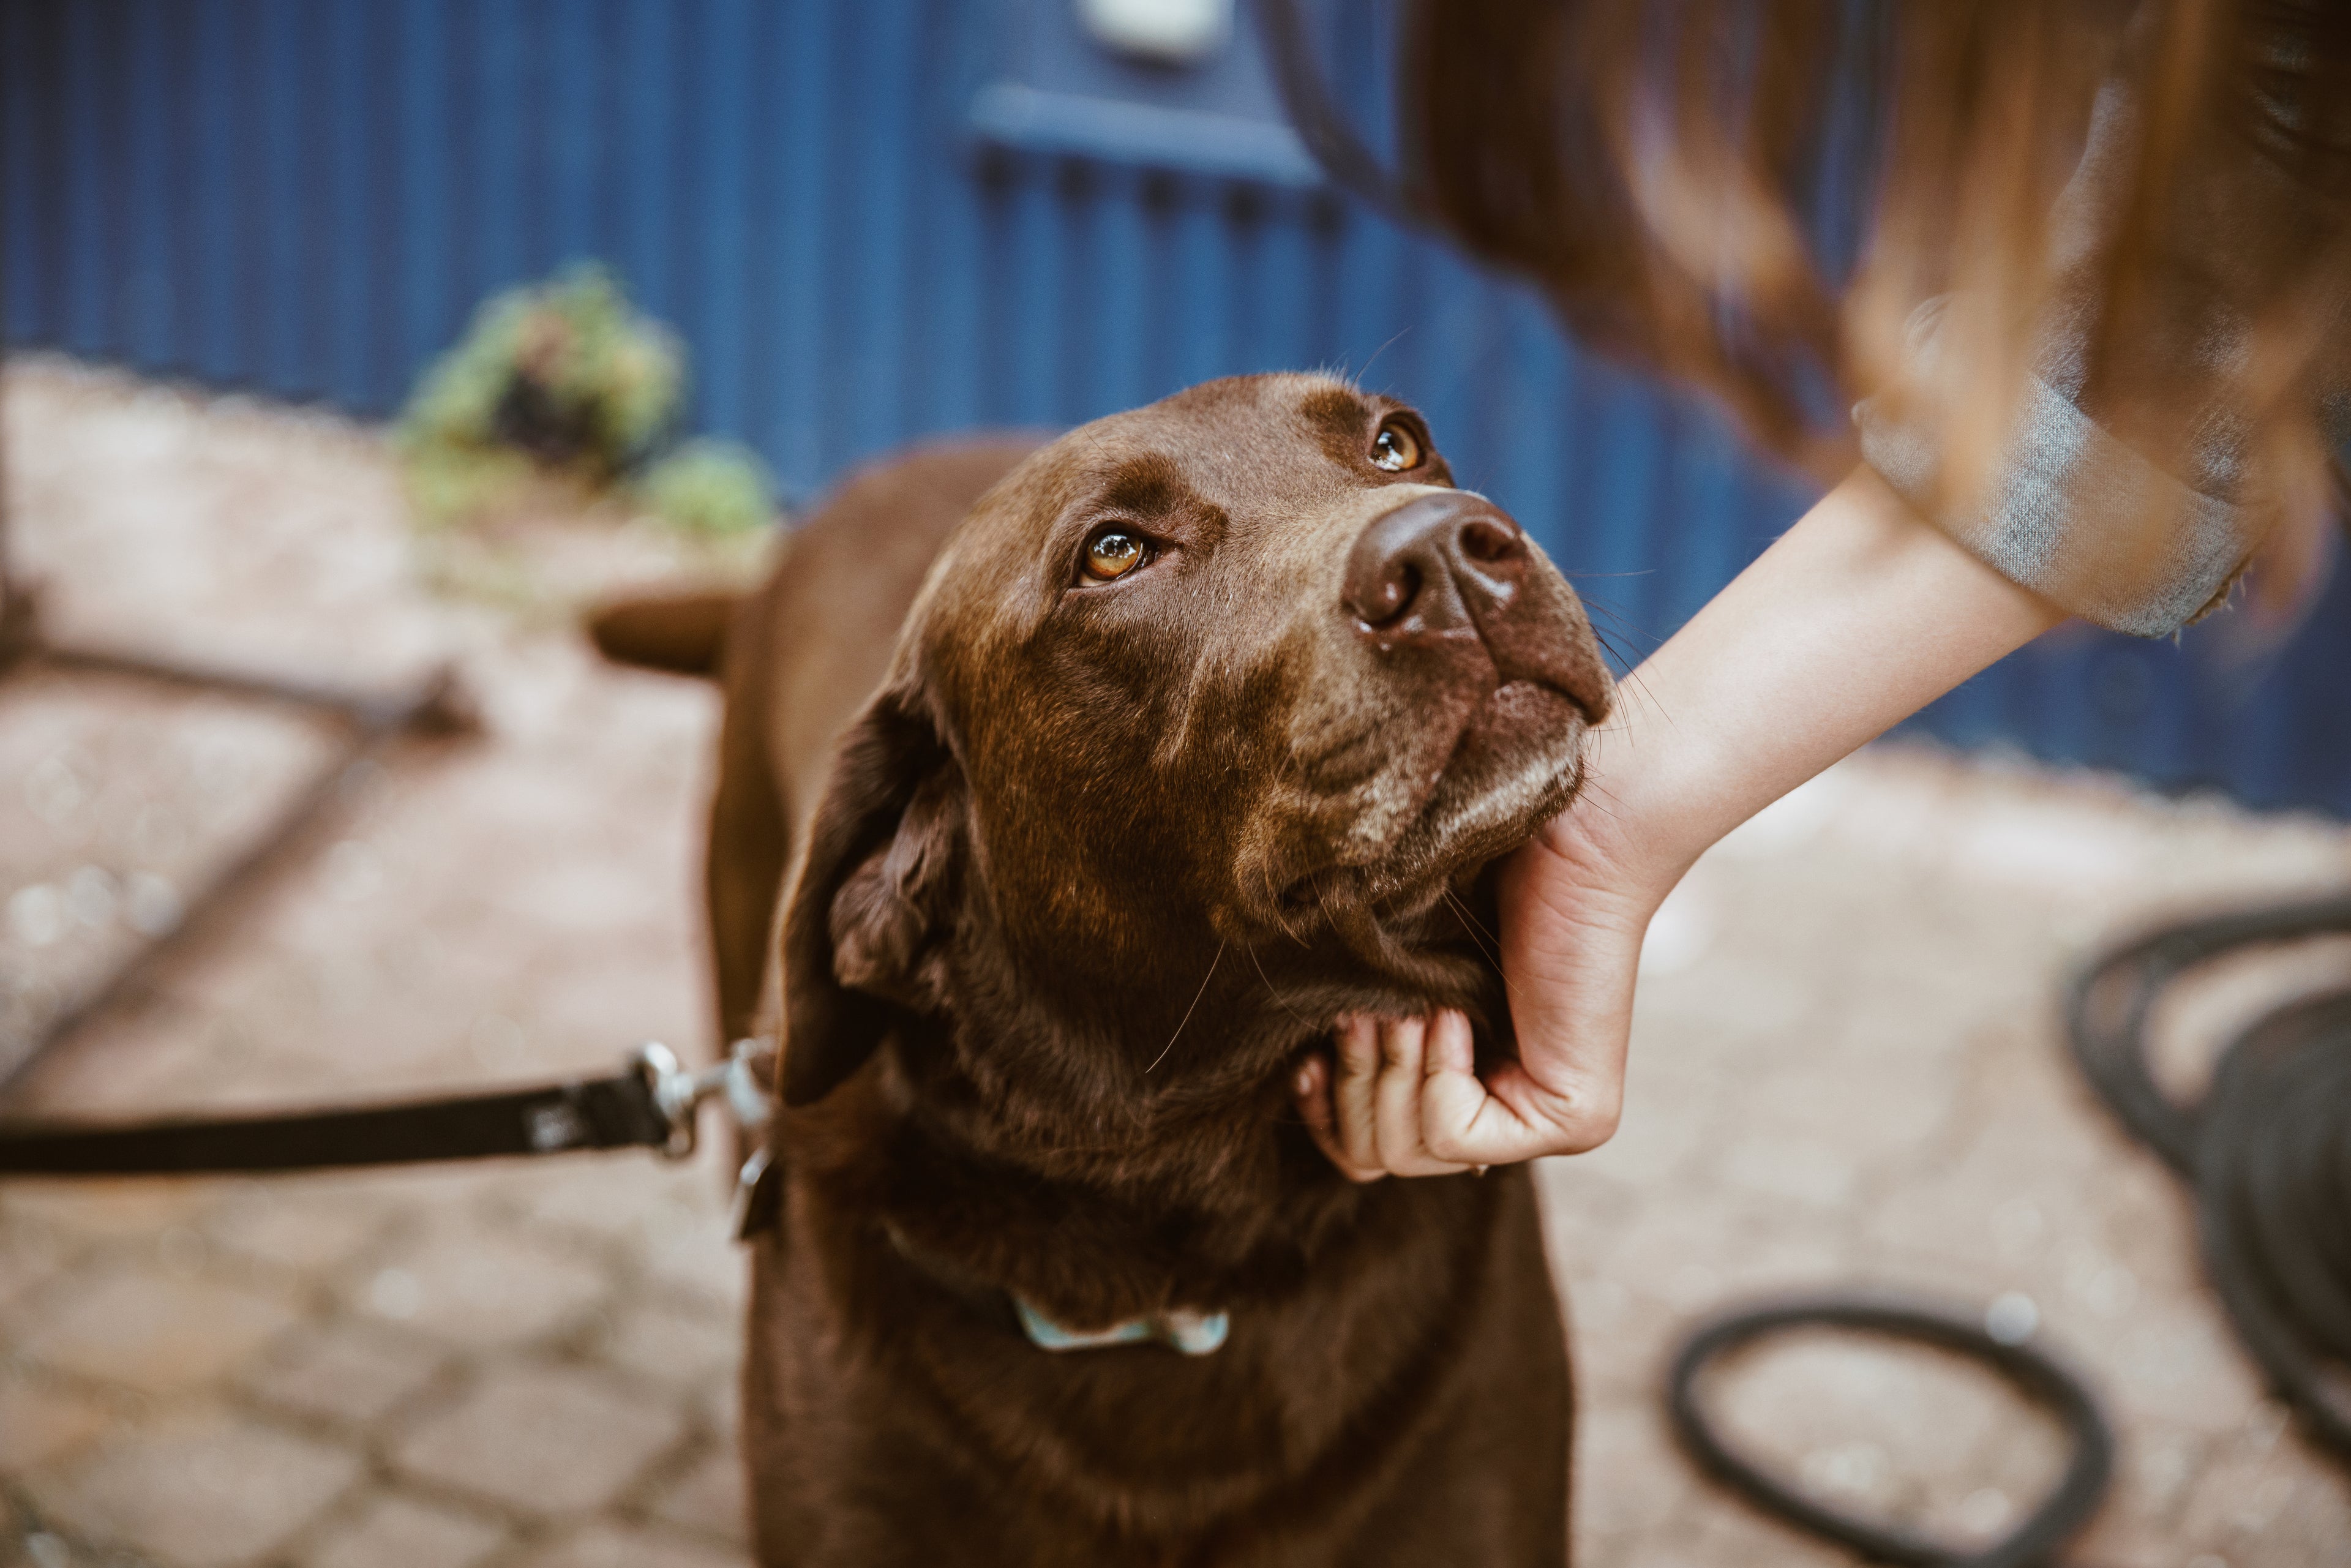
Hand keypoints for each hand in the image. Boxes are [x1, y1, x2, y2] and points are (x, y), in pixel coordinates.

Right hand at [1293, 799, 1657, 1180]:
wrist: (1568, 832)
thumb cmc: (1475, 877)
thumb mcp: (1392, 975)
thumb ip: (1357, 1032)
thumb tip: (1294, 1076)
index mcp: (1464, 1085)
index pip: (1367, 1153)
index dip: (1323, 1112)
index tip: (1304, 1061)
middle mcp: (1510, 1117)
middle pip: (1377, 1159)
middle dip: (1354, 1085)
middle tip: (1366, 1015)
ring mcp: (1548, 1125)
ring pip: (1408, 1156)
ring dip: (1389, 1075)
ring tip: (1405, 1009)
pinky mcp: (1576, 1119)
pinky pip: (1454, 1136)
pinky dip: (1438, 1072)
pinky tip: (1454, 1013)